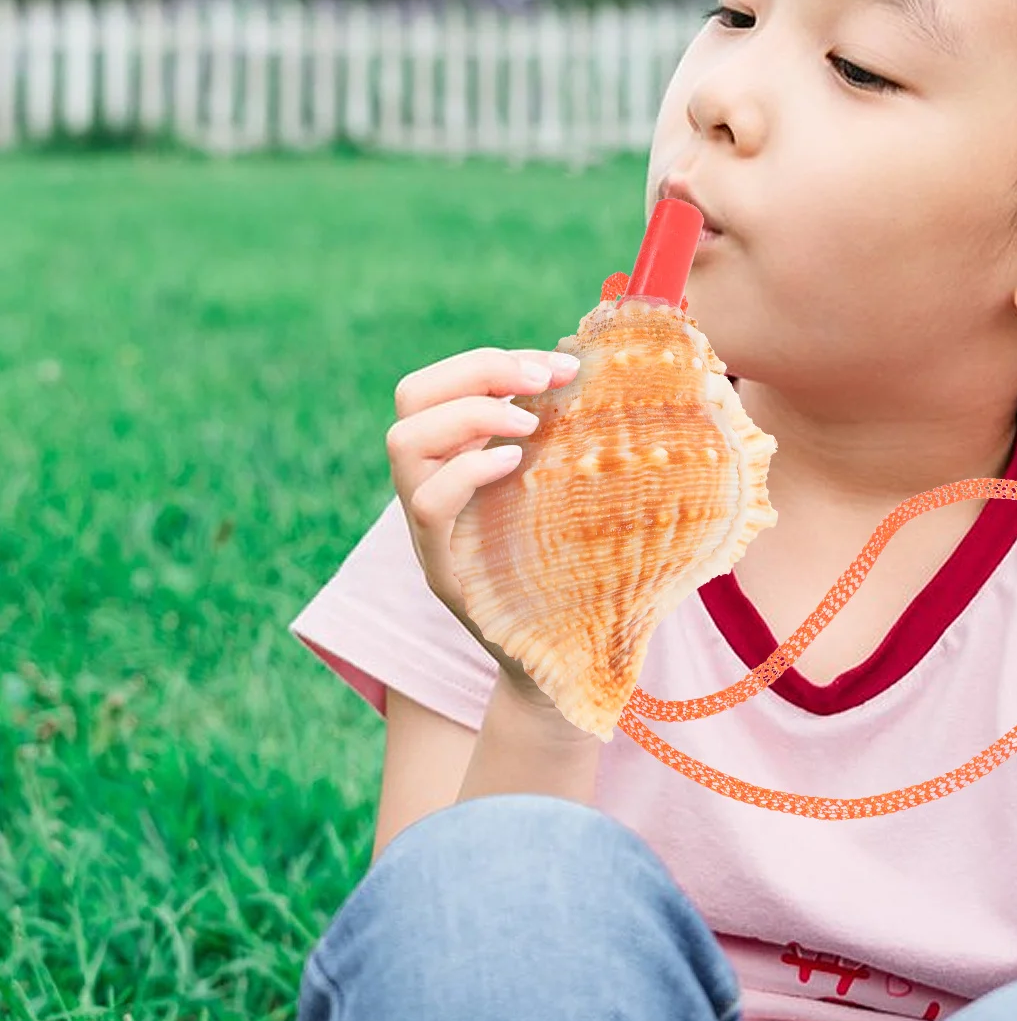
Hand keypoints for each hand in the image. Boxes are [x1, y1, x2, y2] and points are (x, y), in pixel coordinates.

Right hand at [387, 344, 579, 709]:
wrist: (561, 660)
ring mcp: (429, 528)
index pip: (438, 383)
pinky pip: (427, 503)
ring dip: (472, 413)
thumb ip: (570, 437)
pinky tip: (514, 465)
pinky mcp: (443, 569)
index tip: (558, 365)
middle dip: (479, 371)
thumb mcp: (570, 490)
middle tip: (544, 383)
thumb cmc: (577, 567)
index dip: (492, 361)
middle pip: (410, 398)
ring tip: (530, 423)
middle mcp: (431, 486)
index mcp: (457, 459)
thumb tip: (609, 372)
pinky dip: (468, 470)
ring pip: (403, 441)